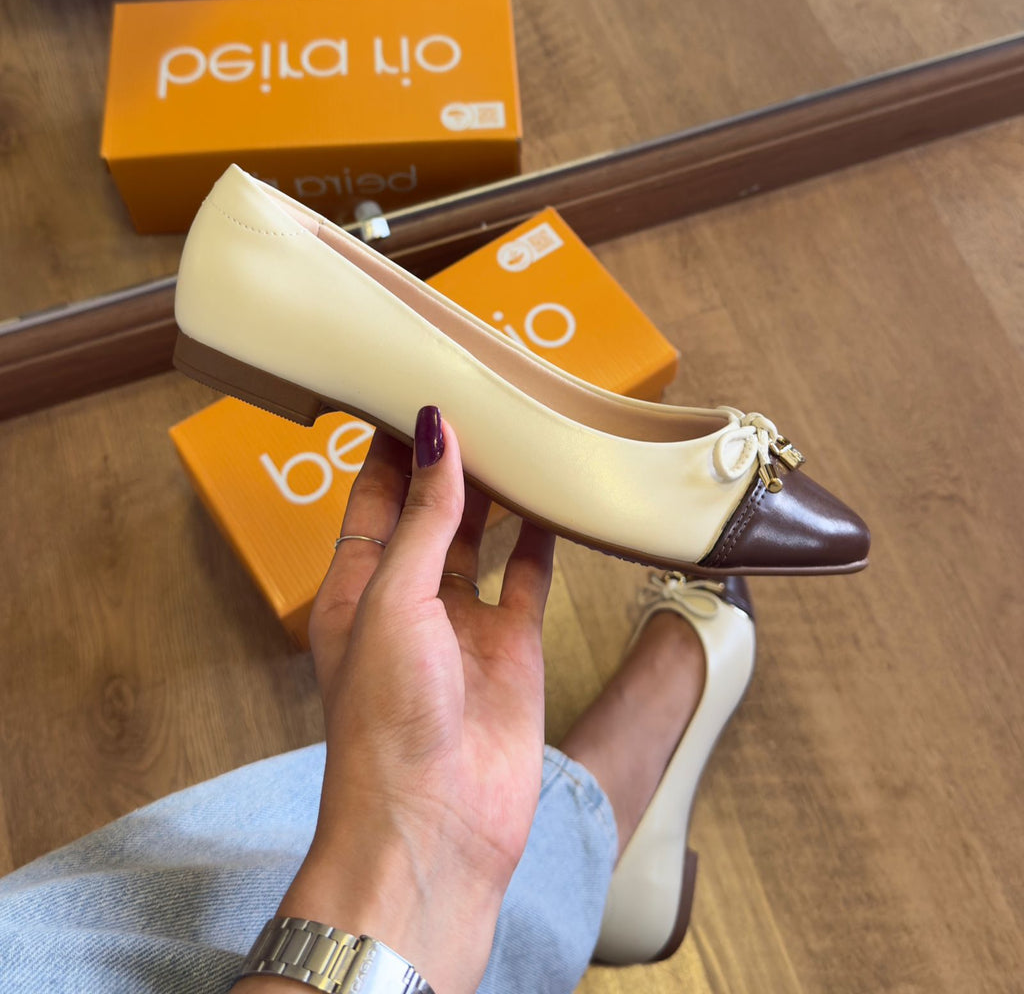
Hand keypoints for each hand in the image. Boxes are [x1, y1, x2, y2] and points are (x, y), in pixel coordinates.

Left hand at [250, 408, 554, 993]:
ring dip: (499, 492)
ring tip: (521, 434)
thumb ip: (424, 518)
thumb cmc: (386, 724)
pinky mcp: (513, 647)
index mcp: (359, 587)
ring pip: (483, 537)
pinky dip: (542, 539)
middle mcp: (410, 600)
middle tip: (483, 395)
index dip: (396, 443)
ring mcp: (464, 623)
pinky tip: (555, 498)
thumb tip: (436, 432)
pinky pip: (529, 577)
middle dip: (452, 459)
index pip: (377, 495)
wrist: (436, 826)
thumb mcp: (394, 601)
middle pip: (433, 510)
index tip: (419, 385)